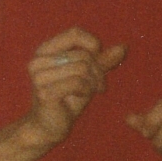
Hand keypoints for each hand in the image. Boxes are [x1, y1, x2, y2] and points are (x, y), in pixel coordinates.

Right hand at [18, 29, 125, 150]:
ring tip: (89, 92)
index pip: (74, 33)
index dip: (92, 44)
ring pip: (83, 69)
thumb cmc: (67, 99)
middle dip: (98, 72)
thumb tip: (123, 47)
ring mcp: (39, 76)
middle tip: (98, 86)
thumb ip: (101, 62)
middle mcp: (38, 61)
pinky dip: (86, 91)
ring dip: (92, 83)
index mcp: (45, 52)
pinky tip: (81, 98)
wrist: (48, 126)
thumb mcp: (87, 77)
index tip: (98, 60)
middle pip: (83, 56)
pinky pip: (78, 82)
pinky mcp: (44, 92)